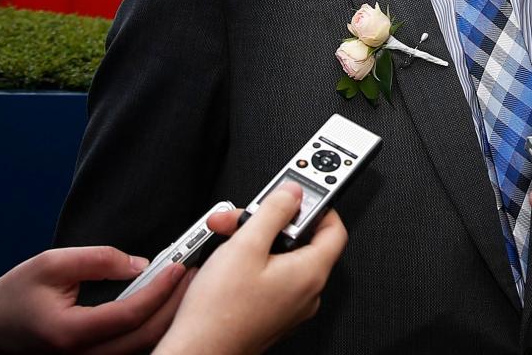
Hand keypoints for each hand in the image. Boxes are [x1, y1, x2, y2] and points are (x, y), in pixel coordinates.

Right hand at [0, 246, 190, 353]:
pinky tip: (162, 306)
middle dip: (174, 305)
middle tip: (193, 276)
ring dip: (167, 318)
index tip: (179, 266)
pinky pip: (130, 349)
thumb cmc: (15, 295)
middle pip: (144, 337)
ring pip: (141, 347)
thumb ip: (98, 260)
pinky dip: (151, 328)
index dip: (160, 289)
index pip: (130, 314)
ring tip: (183, 288)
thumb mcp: (52, 264)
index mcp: (70, 332)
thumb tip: (140, 263)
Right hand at [154, 182, 347, 354]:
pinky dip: (255, 262)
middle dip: (270, 221)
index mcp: (310, 273)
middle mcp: (307, 292)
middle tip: (244, 215)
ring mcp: (291, 305)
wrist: (198, 353)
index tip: (298, 193)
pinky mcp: (273, 313)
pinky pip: (274, 277)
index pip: (334, 227)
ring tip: (228, 236)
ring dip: (256, 240)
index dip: (317, 205)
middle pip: (302, 241)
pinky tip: (230, 258)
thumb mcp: (246, 246)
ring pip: (283, 258)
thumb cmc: (218, 313)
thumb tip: (293, 193)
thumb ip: (273, 211)